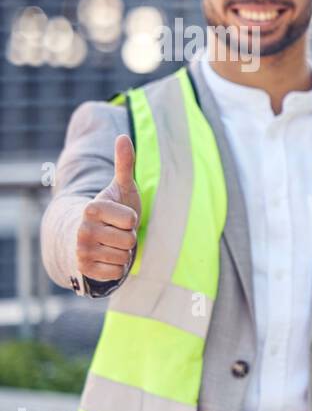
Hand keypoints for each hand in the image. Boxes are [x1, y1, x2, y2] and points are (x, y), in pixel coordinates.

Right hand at [76, 134, 140, 281]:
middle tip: (117, 233)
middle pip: (128, 240)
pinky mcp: (84, 269)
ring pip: (123, 257)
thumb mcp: (122, 188)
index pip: (130, 220)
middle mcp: (82, 230)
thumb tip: (123, 137)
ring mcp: (81, 251)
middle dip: (128, 237)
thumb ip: (125, 164)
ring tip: (113, 244)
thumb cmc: (113, 211)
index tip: (121, 217)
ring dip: (122, 252)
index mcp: (92, 208)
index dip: (131, 219)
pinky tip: (108, 258)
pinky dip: (117, 267)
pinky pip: (116, 273)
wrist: (93, 237)